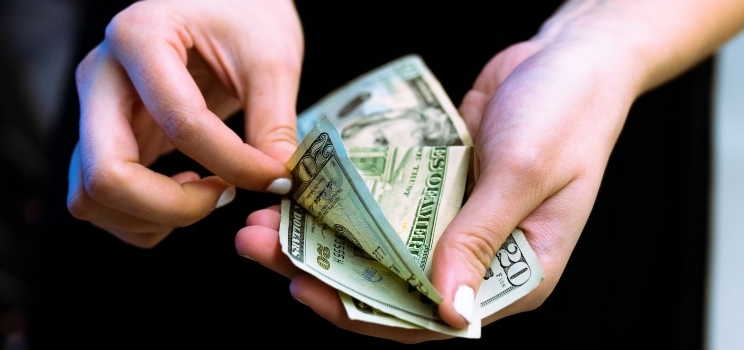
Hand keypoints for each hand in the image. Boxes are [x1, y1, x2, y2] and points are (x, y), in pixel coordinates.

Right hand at [66, 0, 303, 247]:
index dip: (234, 163)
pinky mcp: (104, 138)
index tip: (276, 177)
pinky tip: (185, 192)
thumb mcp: (270, 58)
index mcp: (140, 38)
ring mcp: (94, 111)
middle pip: (106, 174)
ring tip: (206, 194)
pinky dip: (142, 217)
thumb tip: (277, 182)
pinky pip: (100, 201)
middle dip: (172, 207)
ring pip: (91, 197)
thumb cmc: (242, 15)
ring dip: (151, 217)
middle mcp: (100, 77)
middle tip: (224, 197)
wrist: (221, 4)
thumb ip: (274, 122)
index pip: (180, 123)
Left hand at [238, 6, 642, 342]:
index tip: (305, 289)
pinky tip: (306, 191)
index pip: (429, 319)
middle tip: (263, 247)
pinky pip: (386, 207)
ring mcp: (457, 223)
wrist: (570, 56)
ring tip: (267, 219)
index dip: (362, 312)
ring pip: (381, 247)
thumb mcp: (525, 173)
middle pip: (392, 286)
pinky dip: (348, 203)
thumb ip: (480, 239)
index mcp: (515, 275)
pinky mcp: (440, 189)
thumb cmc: (568, 114)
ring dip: (325, 237)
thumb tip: (445, 309)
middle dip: (325, 272)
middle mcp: (481, 258)